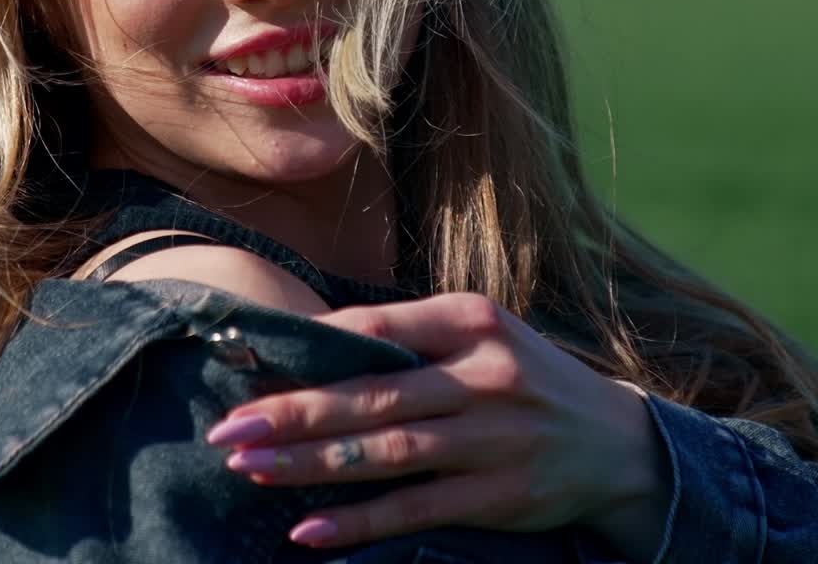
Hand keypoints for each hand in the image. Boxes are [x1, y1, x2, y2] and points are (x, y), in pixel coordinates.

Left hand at [205, 293, 672, 556]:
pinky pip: (415, 510)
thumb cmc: (523, 375)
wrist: (618, 443)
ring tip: (250, 468)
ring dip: (310, 464)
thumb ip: (410, 336)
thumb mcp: (479, 333)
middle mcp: (481, 375)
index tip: (251, 362)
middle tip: (230, 427)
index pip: (375, 329)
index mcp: (469, 320)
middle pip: (370, 396)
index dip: (311, 348)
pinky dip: (359, 521)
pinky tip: (309, 528)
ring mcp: (491, 440)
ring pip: (384, 453)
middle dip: (293, 413)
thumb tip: (316, 344)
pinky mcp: (498, 497)